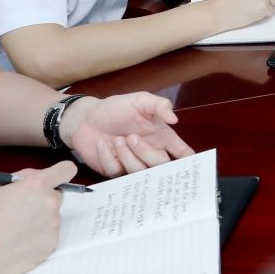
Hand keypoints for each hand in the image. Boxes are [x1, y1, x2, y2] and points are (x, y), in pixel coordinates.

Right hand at [0, 161, 74, 273]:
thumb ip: (19, 179)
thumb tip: (33, 177)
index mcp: (36, 185)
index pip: (66, 170)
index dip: (60, 173)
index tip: (54, 179)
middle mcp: (50, 204)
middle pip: (57, 195)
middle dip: (43, 199)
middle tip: (21, 209)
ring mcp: (52, 226)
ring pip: (51, 217)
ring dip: (38, 220)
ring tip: (13, 229)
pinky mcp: (51, 246)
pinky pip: (48, 236)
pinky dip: (37, 238)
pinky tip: (16, 242)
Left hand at [61, 94, 193, 175]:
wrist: (85, 118)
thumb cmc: (115, 108)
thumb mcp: (139, 100)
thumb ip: (159, 105)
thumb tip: (174, 119)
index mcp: (161, 137)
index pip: (181, 152)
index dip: (187, 160)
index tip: (189, 162)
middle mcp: (150, 152)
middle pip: (161, 166)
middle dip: (146, 153)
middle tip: (131, 137)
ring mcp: (132, 164)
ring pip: (139, 172)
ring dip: (126, 155)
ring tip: (116, 140)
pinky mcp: (114, 170)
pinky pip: (116, 172)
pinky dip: (108, 157)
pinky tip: (102, 145)